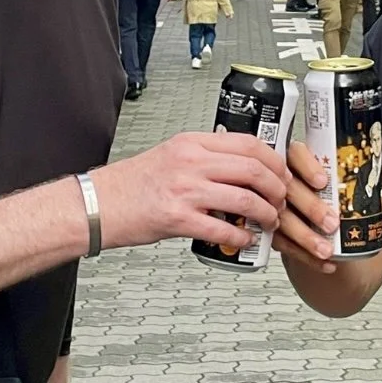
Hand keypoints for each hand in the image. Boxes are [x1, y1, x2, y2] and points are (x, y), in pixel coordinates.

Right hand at [92, 132, 288, 249]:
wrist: (99, 204)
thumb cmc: (133, 184)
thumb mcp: (172, 155)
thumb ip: (205, 157)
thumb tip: (242, 168)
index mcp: (191, 143)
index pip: (247, 143)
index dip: (274, 159)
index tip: (282, 172)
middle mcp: (190, 162)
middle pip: (254, 169)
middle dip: (277, 188)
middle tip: (281, 200)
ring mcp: (185, 190)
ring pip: (245, 199)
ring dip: (266, 214)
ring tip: (268, 221)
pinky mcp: (178, 219)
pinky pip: (223, 229)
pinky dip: (242, 237)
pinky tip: (244, 239)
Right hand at [273, 141, 381, 273]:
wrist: (323, 223)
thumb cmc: (334, 193)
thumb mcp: (354, 183)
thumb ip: (372, 178)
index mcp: (301, 160)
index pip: (297, 153)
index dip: (308, 166)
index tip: (323, 181)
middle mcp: (283, 181)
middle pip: (289, 188)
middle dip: (311, 207)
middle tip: (332, 223)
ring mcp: (274, 205)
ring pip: (282, 218)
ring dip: (305, 236)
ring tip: (326, 249)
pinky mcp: (272, 229)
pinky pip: (283, 243)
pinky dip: (304, 255)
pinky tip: (324, 263)